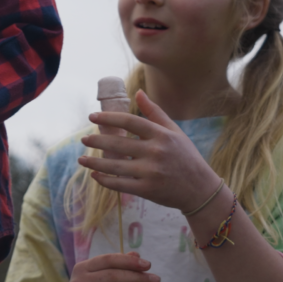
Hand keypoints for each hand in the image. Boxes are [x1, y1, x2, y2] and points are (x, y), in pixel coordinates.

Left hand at [78, 90, 221, 211]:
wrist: (201, 189)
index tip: (92, 117)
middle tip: (83, 139)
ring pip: (115, 166)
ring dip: (94, 163)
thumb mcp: (175, 132)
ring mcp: (151, 172)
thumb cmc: (186, 157)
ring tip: (81, 160)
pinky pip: (120, 184)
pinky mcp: (148, 189)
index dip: (109, 118)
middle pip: (118, 144)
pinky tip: (95, 176)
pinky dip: (105, 181)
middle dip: (97, 141)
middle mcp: (156, 152)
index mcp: (162, 135)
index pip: (130, 122)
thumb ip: (155, 113)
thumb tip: (138, 92)